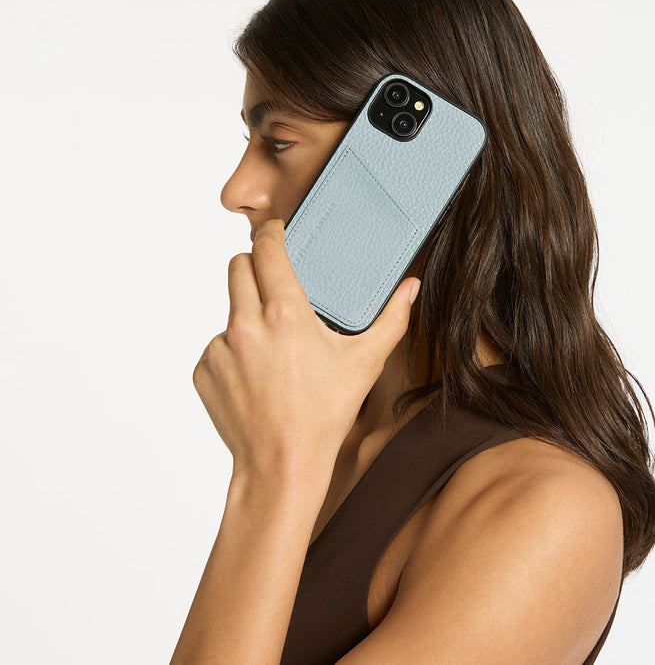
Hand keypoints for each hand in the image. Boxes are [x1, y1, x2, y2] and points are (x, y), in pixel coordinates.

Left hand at [192, 218, 420, 478]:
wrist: (281, 465)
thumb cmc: (325, 415)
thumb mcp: (365, 363)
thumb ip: (392, 319)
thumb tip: (410, 287)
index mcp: (284, 314)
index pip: (266, 249)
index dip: (270, 232)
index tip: (275, 231)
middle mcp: (245, 324)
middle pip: (237, 267)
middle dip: (256, 267)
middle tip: (276, 283)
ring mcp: (219, 348)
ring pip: (229, 308)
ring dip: (247, 313)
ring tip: (273, 345)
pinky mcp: (203, 369)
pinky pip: (217, 344)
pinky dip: (234, 350)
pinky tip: (256, 374)